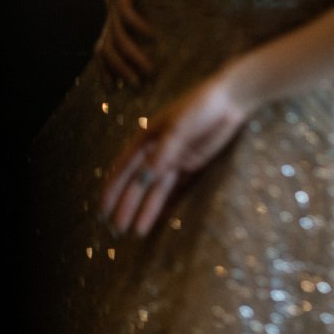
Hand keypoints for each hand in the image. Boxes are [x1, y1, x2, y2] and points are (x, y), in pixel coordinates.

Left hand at [94, 0, 155, 83]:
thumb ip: (152, 6)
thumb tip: (171, 22)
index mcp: (116, 15)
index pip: (105, 49)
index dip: (108, 69)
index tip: (117, 89)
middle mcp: (112, 13)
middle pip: (109, 50)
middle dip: (121, 70)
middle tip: (137, 86)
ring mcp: (115, 3)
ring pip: (119, 38)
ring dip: (131, 56)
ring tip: (147, 69)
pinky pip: (128, 14)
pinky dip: (139, 26)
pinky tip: (152, 33)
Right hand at [101, 70, 248, 235]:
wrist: (230, 101)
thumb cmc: (200, 106)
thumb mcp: (178, 127)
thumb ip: (162, 153)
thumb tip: (144, 178)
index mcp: (147, 137)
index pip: (124, 168)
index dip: (112, 189)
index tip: (102, 210)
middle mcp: (157, 151)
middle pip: (138, 182)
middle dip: (127, 205)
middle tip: (116, 229)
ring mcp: (174, 159)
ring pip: (155, 189)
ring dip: (145, 209)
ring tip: (135, 233)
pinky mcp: (190, 166)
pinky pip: (174, 189)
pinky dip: (164, 204)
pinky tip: (157, 220)